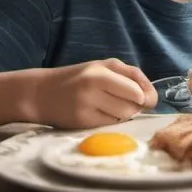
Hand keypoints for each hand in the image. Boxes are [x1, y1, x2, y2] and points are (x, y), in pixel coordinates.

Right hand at [33, 58, 158, 128]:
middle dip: (134, 106)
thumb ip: (131, 75)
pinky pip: (109, 126)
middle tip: (124, 101)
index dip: (145, 97)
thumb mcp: (104, 66)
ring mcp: (85, 108)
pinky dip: (110, 121)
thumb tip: (150, 95)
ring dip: (123, 114)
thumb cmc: (79, 77)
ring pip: (122, 118)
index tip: (143, 97)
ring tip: (110, 105)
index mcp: (101, 73)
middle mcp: (92, 90)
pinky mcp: (80, 124)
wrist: (41, 93)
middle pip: (132, 107)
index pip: (137, 92)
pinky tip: (98, 112)